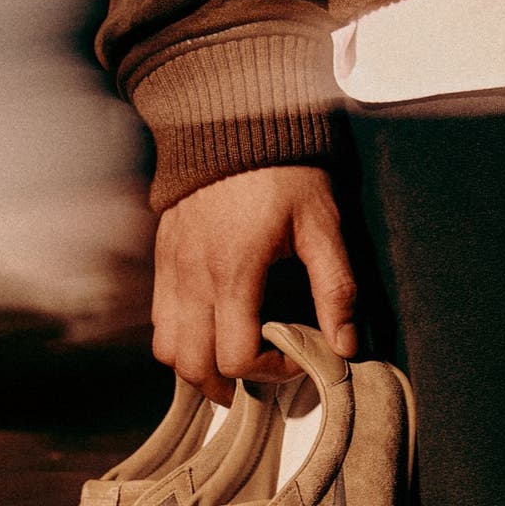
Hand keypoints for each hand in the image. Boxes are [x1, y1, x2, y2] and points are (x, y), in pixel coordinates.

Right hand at [151, 166, 357, 404]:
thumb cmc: (285, 172)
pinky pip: (158, 321)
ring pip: (167, 350)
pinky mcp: (162, 260)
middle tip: (257, 380)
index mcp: (235, 274)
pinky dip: (179, 340)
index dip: (268, 373)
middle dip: (226, 387)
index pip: (237, 359)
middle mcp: (194, 279)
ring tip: (228, 364)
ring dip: (196, 368)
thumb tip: (346, 346)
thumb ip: (336, 289)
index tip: (293, 359)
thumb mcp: (323, 226)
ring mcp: (172, 271)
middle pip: (193, 367)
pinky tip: (209, 331)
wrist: (233, 118)